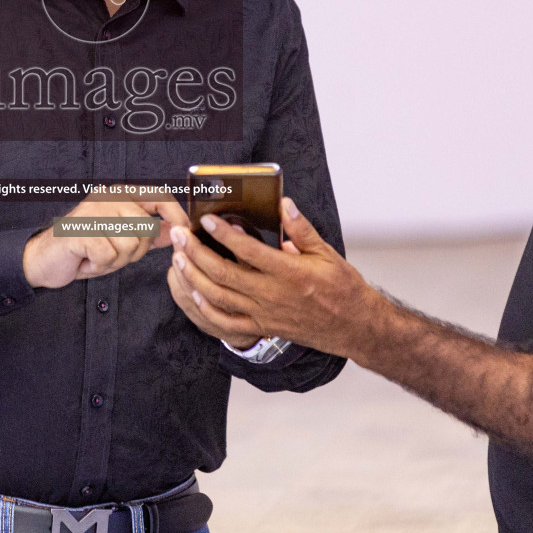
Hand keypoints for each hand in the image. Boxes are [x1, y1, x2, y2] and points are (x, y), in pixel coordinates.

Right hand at [23, 191, 189, 289]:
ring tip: (97, 255)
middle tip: (110, 253)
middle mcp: (108, 197)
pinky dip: (98, 265)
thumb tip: (177, 230)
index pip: (159, 197)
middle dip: (134, 252)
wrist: (43, 260)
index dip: (176, 215)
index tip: (184, 233)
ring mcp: (93, 211)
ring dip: (115, 260)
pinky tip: (85, 259)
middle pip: (146, 230)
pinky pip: (108, 256)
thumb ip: (147, 233)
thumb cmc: (83, 249)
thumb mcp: (120, 239)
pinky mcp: (80, 230)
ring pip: (129, 245)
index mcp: (120, 195)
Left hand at [167, 197, 377, 358]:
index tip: (207, 219)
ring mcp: (265, 314)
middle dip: (195, 252)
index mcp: (289, 272)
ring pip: (219, 297)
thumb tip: (284, 204)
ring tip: (178, 259)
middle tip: (178, 235)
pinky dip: (206, 308)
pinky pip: (227, 322)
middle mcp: (272, 294)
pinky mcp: (262, 328)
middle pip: (223, 273)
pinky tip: (194, 292)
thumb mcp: (326, 253)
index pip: (248, 249)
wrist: (354, 327)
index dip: (224, 233)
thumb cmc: (342, 288)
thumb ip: (301, 229)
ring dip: (194, 277)